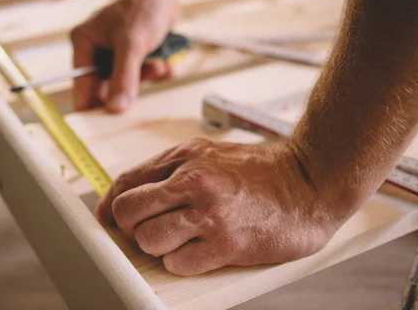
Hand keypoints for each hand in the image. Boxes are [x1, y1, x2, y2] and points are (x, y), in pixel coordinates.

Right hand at [70, 0, 179, 112]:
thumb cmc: (143, 7)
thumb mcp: (132, 44)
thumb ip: (124, 78)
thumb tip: (115, 109)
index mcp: (83, 43)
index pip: (81, 84)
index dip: (92, 105)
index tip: (103, 125)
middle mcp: (95, 50)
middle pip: (106, 87)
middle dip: (130, 86)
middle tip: (146, 77)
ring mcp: (113, 54)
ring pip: (126, 83)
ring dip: (146, 78)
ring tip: (159, 65)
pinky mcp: (132, 56)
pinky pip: (141, 76)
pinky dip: (154, 73)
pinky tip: (165, 64)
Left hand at [96, 138, 349, 275]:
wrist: (310, 182)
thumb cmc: (261, 170)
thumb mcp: (208, 153)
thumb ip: (169, 169)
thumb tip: (130, 192)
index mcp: (185, 157)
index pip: (125, 183)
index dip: (109, 206)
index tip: (108, 218)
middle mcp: (192, 182)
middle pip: (127, 213)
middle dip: (132, 226)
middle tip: (150, 228)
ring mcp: (209, 214)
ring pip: (148, 241)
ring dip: (158, 245)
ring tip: (179, 238)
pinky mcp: (226, 245)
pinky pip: (178, 263)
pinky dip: (182, 261)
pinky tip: (199, 250)